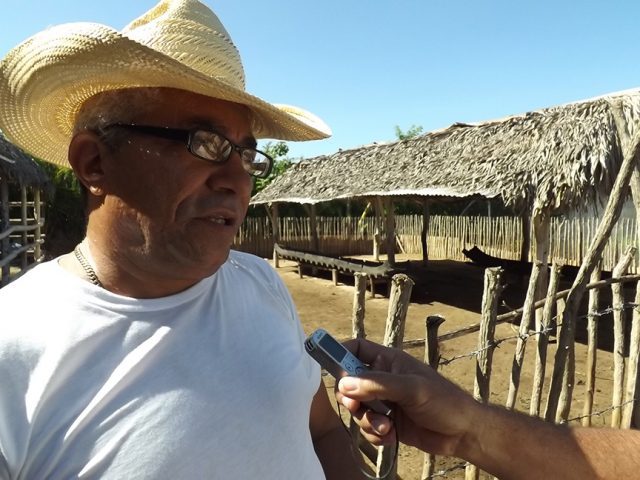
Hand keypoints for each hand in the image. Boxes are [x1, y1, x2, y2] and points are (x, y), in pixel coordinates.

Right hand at [336, 338, 481, 456]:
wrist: (463, 433)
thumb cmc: (444, 401)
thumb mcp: (411, 388)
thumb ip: (377, 384)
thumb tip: (344, 383)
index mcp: (388, 361)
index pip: (356, 349)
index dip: (340, 354)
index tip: (331, 369)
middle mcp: (382, 379)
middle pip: (349, 383)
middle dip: (352, 399)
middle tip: (357, 406)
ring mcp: (384, 402)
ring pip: (357, 409)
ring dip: (367, 421)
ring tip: (387, 427)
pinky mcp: (386, 423)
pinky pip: (366, 428)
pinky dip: (375, 434)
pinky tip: (391, 436)